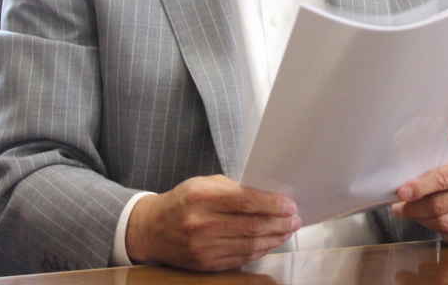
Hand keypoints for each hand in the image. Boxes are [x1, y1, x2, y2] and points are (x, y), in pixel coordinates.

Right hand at [125, 175, 300, 270]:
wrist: (152, 229)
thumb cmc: (182, 201)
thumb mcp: (204, 184)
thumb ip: (234, 188)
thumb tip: (268, 195)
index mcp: (202, 197)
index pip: (246, 201)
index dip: (272, 204)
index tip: (290, 205)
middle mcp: (201, 224)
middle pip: (252, 226)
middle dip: (280, 223)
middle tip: (295, 219)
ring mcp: (203, 247)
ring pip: (250, 245)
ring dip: (274, 238)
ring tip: (287, 230)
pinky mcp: (205, 264)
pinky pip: (241, 258)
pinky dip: (259, 250)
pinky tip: (270, 242)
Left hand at [391, 156, 447, 245]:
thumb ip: (436, 172)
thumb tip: (406, 187)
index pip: (443, 178)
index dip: (420, 187)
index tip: (401, 194)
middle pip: (439, 205)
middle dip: (414, 208)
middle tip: (399, 208)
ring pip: (444, 223)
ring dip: (425, 220)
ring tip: (418, 214)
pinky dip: (442, 233)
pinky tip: (438, 224)